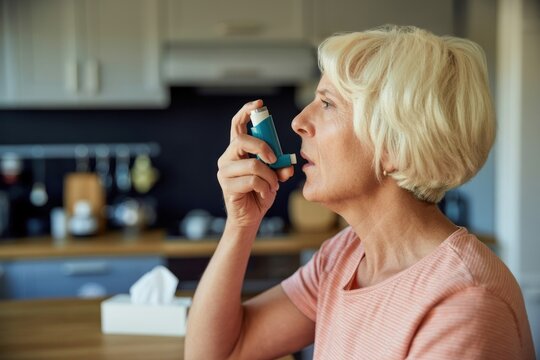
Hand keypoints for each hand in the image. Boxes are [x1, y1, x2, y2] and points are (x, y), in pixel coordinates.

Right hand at [217, 100, 293, 228]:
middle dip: (263, 148)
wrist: (250, 218)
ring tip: (272, 185)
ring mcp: (225, 172)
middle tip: (275, 160)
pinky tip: (265, 194)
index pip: (237, 125)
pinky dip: (266, 188)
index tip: (260, 104)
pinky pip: (253, 181)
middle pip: (242, 141)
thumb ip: (281, 167)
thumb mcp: (275, 177)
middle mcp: (227, 158)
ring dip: (269, 176)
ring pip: (253, 165)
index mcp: (237, 151)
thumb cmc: (260, 193)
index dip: (246, 111)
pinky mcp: (227, 186)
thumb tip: (288, 165)